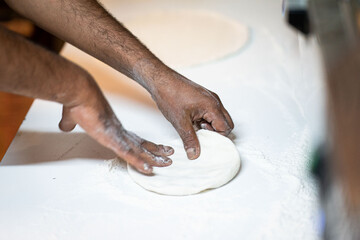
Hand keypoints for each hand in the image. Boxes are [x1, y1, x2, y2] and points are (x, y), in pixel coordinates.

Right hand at [58, 75, 173, 173]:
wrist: (79, 93)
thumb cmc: (78, 102)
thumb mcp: (72, 115)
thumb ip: (70, 122)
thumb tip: (66, 126)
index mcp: (113, 127)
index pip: (134, 138)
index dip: (145, 144)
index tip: (156, 148)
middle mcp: (119, 131)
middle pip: (141, 144)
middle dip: (156, 151)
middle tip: (169, 156)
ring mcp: (117, 136)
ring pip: (139, 151)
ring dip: (153, 158)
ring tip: (167, 163)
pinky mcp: (112, 139)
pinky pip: (128, 154)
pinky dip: (139, 162)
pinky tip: (148, 169)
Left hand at [152, 72, 233, 159]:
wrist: (160, 80)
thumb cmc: (170, 95)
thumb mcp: (180, 122)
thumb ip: (189, 139)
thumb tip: (195, 154)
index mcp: (212, 106)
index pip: (226, 128)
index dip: (216, 137)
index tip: (202, 139)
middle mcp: (214, 101)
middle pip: (226, 123)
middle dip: (215, 132)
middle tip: (199, 133)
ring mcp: (209, 98)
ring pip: (218, 118)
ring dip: (209, 126)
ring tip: (193, 126)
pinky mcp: (203, 98)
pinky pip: (210, 112)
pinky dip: (205, 120)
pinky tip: (191, 121)